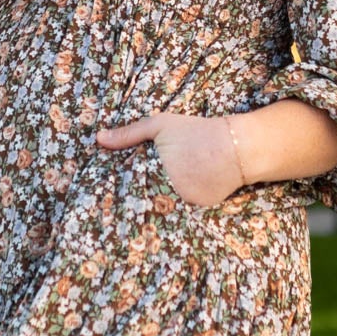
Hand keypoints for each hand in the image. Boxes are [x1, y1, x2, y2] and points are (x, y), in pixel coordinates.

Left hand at [96, 111, 243, 207]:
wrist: (238, 146)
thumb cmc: (197, 132)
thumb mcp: (161, 125)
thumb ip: (129, 133)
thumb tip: (99, 139)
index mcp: (157, 172)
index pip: (130, 188)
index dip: (121, 191)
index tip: (107, 197)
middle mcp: (170, 191)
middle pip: (145, 200)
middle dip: (137, 200)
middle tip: (117, 207)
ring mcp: (187, 203)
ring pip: (163, 207)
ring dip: (155, 204)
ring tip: (142, 207)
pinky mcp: (200, 209)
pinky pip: (182, 210)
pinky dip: (177, 205)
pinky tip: (172, 201)